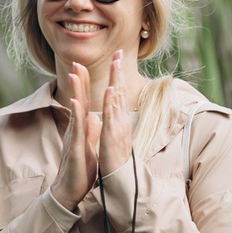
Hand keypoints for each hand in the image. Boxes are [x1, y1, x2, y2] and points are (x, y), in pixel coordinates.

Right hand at [52, 56, 97, 208]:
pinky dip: (76, 114)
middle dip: (78, 81)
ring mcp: (74, 137)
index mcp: (81, 129)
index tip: (84, 67)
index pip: (84, 102)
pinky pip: (76, 128)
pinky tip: (75, 101)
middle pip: (78, 100)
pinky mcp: (74, 147)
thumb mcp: (88, 146)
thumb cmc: (80, 170)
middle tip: (77, 62)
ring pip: (76, 110)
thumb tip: (95, 118)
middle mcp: (76, 129)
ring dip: (76, 91)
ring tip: (75, 74)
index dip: (85, 85)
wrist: (70, 190)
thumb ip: (90, 132)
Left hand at [96, 48, 135, 177]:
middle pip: (121, 90)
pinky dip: (112, 101)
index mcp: (119, 120)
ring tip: (116, 62)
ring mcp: (118, 126)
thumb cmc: (115, 161)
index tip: (116, 58)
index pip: (118, 93)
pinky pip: (112, 115)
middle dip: (119, 70)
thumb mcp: (112, 137)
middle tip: (119, 51)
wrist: (119, 181)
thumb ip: (111, 122)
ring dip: (117, 79)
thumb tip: (110, 111)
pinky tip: (112, 88)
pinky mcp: (113, 135)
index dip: (117, 75)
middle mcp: (121, 120)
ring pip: (118, 98)